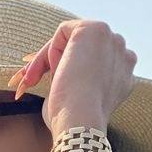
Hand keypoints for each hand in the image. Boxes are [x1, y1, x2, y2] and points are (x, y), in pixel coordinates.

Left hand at [6, 19, 137, 134]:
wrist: (80, 121)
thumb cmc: (73, 120)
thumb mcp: (77, 97)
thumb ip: (74, 78)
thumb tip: (55, 70)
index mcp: (123, 74)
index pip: (89, 61)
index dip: (63, 69)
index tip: (38, 83)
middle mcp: (123, 53)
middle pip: (81, 48)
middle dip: (53, 62)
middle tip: (28, 80)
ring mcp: (113, 39)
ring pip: (71, 39)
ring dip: (49, 58)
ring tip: (32, 80)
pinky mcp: (96, 30)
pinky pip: (63, 32)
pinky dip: (49, 50)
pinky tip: (51, 72)